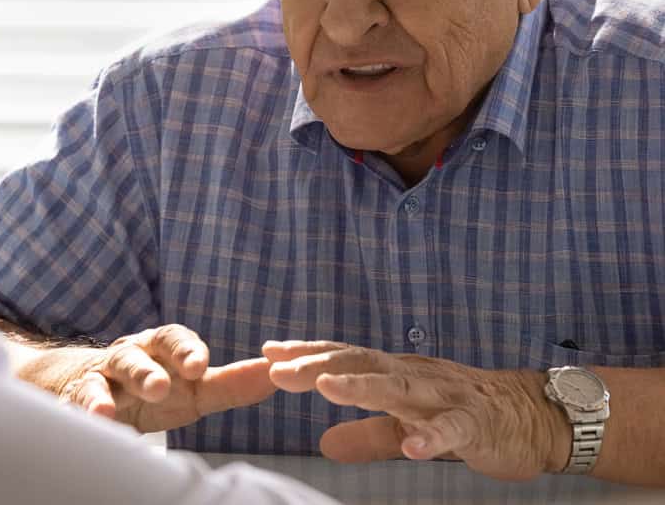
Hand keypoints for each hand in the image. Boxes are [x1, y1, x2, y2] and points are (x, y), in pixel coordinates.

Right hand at [60, 324, 276, 432]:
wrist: (92, 390)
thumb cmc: (154, 388)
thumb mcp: (191, 388)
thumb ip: (230, 384)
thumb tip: (275, 374)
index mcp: (160, 349)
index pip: (173, 340)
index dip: (185, 350)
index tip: (199, 365)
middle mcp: (131, 355)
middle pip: (139, 354)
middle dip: (150, 369)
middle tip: (162, 385)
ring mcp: (103, 376)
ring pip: (110, 374)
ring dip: (123, 385)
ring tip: (124, 405)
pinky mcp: (79, 398)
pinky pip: (82, 400)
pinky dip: (88, 408)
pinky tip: (98, 418)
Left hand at [263, 340, 569, 480]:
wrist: (532, 415)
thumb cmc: (463, 414)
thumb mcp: (408, 425)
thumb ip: (368, 434)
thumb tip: (324, 444)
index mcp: (396, 372)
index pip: (345, 358)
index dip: (307, 354)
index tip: (268, 352)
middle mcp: (415, 375)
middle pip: (361, 364)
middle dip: (318, 364)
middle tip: (278, 368)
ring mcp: (445, 396)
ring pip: (399, 387)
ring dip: (362, 387)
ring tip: (326, 388)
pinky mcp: (475, 423)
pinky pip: (452, 430)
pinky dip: (431, 437)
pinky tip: (412, 448)